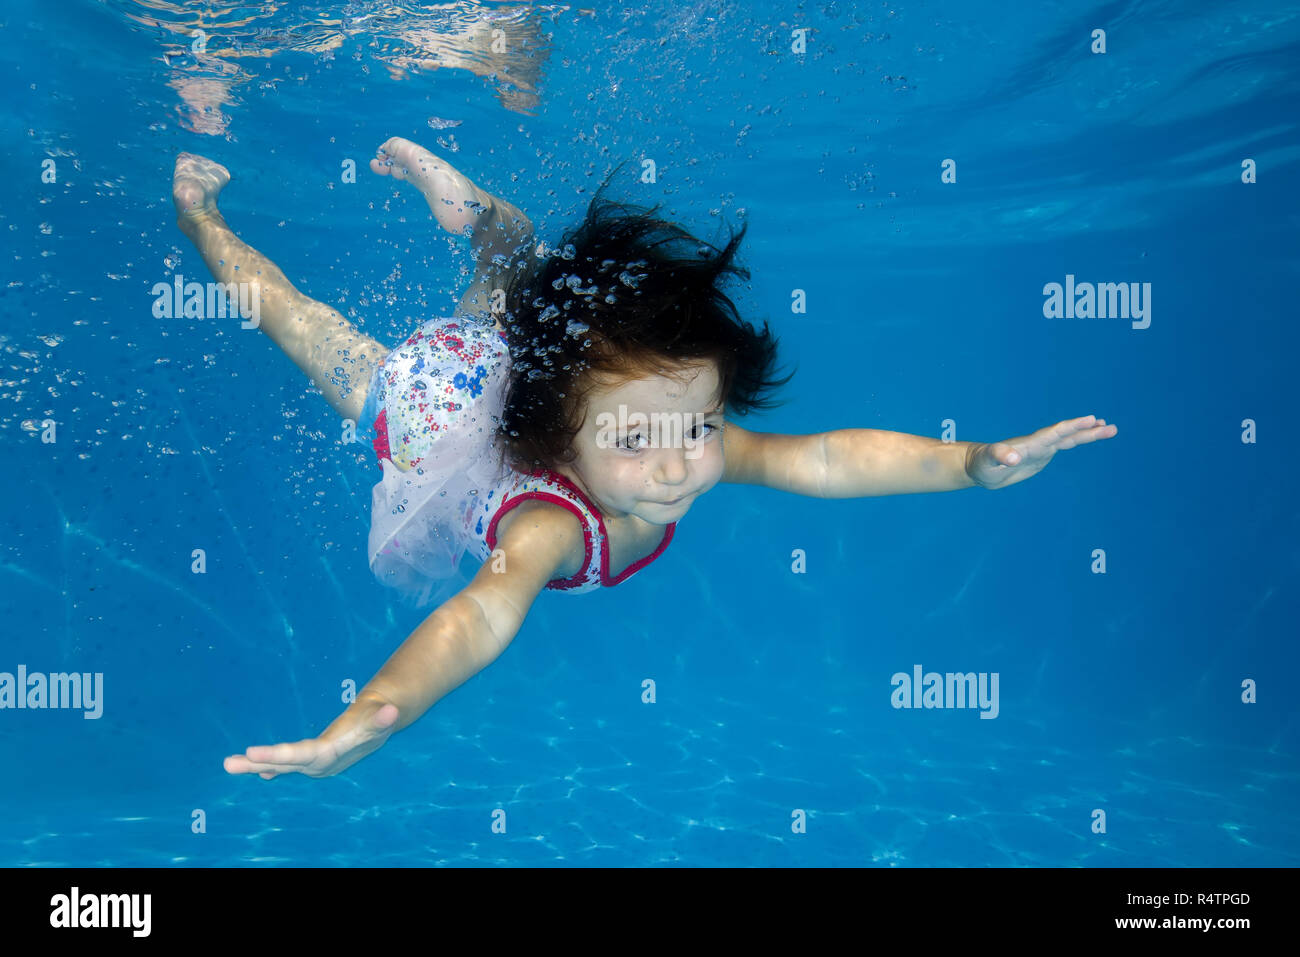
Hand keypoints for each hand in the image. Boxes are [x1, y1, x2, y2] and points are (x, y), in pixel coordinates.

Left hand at [223, 695, 399, 778]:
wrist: (381, 724)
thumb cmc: (379, 716)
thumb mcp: (381, 715)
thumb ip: (383, 718)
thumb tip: (390, 712)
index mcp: (331, 754)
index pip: (301, 756)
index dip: (277, 755)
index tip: (252, 752)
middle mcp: (320, 763)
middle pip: (284, 764)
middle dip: (256, 763)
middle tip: (228, 763)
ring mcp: (315, 763)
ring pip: (281, 765)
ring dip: (255, 764)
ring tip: (229, 763)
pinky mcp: (313, 758)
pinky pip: (288, 764)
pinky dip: (271, 766)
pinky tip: (259, 771)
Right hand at [370, 136, 489, 233]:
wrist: (482, 219)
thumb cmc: (461, 202)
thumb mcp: (438, 180)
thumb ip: (418, 162)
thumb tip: (392, 145)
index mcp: (429, 164)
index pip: (405, 147)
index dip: (390, 149)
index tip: (379, 160)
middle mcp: (430, 170)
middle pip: (405, 156)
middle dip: (388, 157)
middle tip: (375, 165)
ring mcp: (432, 182)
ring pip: (409, 166)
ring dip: (393, 165)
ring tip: (381, 168)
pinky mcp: (436, 195)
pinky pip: (416, 178)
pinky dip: (404, 175)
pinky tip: (401, 178)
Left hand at [965, 414, 1116, 489]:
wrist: (978, 467)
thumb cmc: (981, 464)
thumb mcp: (988, 462)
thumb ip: (999, 457)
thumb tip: (1014, 458)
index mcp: (1029, 444)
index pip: (1055, 433)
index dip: (1073, 426)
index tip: (1091, 419)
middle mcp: (1038, 443)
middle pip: (1067, 434)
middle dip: (1088, 431)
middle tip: (1111, 426)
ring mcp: (1041, 449)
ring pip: (1069, 439)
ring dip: (1088, 434)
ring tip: (1110, 429)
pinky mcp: (1040, 456)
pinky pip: (1063, 446)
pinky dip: (1077, 441)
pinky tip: (1088, 437)